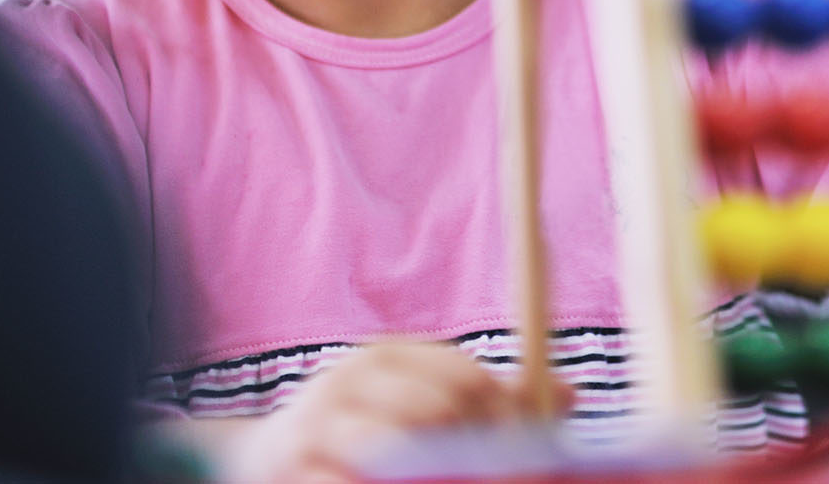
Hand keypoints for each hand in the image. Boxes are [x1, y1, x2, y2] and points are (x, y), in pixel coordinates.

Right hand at [219, 342, 567, 483]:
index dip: (505, 420)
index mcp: (384, 356)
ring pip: (400, 451)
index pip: (465, 378)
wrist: (258, 461)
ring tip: (462, 480)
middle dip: (481, 453)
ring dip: (443, 476)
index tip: (532, 458)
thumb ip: (486, 400)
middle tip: (511, 477)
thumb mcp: (415, 402)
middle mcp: (348, 380)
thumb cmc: (359, 432)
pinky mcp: (293, 470)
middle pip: (439, 410)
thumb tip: (570, 394)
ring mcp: (317, 426)